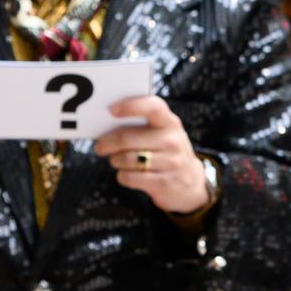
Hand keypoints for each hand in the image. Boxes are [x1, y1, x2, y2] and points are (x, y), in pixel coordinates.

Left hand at [95, 96, 209, 214]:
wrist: (190, 183)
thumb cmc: (166, 152)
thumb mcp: (163, 134)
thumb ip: (142, 125)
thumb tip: (107, 123)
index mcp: (170, 123)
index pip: (152, 107)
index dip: (130, 106)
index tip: (111, 110)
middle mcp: (172, 140)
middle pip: (127, 138)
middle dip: (107, 143)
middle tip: (100, 147)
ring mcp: (171, 163)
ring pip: (126, 159)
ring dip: (115, 160)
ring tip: (116, 160)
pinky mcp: (164, 183)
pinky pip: (130, 177)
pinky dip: (122, 176)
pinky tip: (125, 173)